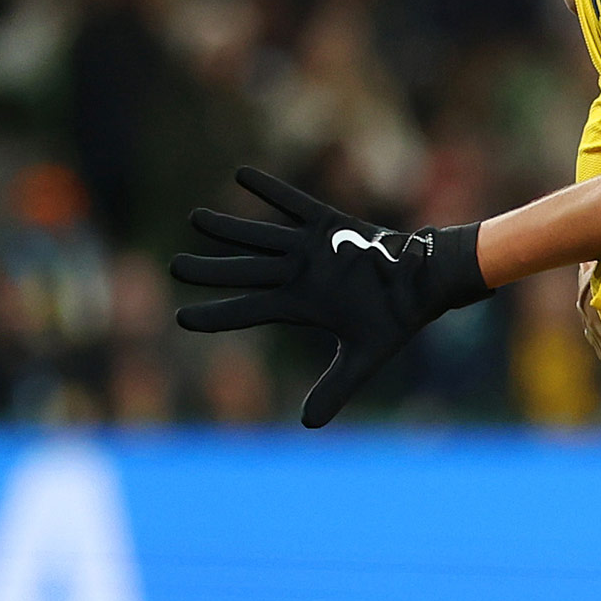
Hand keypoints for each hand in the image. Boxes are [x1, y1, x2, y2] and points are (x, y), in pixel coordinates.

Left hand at [171, 167, 491, 428]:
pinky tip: (239, 175)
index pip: (249, 310)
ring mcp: (311, 248)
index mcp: (301, 305)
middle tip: (174, 267)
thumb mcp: (364, 358)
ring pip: (260, 236)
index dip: (215, 315)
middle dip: (209, 269)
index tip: (180, 319)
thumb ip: (335, 388)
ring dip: (228, 228)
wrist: (426, 284)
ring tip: (195, 219)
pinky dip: (269, 189)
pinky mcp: (329, 222)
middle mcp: (298, 275)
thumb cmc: (395, 319)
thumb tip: (308, 426)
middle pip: (244, 271)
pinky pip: (293, 203)